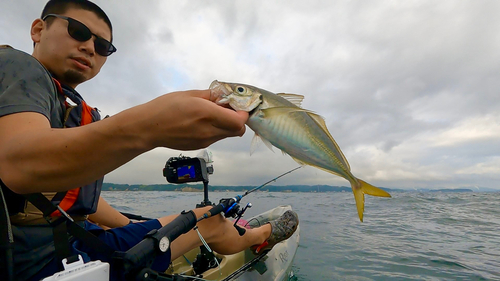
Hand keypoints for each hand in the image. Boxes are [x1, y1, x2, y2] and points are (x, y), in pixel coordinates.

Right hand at [129, 89, 248, 149]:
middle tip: (227, 108)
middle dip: (237, 119)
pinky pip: (216, 138)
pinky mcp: (199, 146)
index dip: (242, 113)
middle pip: (238, 131)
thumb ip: (211, 95)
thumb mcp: (190, 94)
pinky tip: (202, 121)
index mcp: (207, 115)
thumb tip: (225, 95)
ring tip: (212, 113)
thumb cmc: (166, 107)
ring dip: (227, 124)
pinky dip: (216, 129)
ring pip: (227, 134)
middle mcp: (209, 131)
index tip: (236, 104)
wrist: (148, 128)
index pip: (239, 121)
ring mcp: (205, 141)